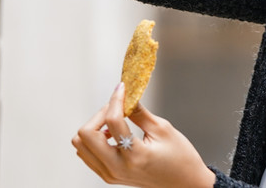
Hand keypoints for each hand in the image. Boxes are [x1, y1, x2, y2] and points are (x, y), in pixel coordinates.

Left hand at [72, 83, 215, 187]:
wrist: (184, 183)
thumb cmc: (180, 159)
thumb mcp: (163, 129)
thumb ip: (139, 112)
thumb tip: (126, 96)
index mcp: (134, 155)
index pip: (113, 121)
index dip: (116, 99)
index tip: (122, 88)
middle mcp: (117, 168)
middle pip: (85, 135)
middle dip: (100, 114)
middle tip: (117, 107)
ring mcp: (110, 174)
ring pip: (81, 145)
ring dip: (94, 128)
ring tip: (114, 122)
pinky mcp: (108, 176)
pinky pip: (87, 154)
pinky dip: (94, 140)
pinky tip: (112, 134)